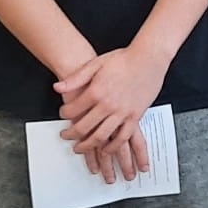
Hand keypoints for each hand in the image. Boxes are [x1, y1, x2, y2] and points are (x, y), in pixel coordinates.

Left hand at [55, 44, 166, 180]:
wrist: (148, 57)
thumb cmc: (124, 59)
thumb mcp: (96, 64)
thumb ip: (76, 78)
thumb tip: (58, 87)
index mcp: (96, 91)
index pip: (72, 110)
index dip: (64, 114)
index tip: (63, 114)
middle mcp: (108, 105)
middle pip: (84, 127)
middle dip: (71, 134)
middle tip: (66, 135)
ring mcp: (122, 112)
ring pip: (101, 136)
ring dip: (88, 145)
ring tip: (80, 147)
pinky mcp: (135, 116)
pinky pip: (122, 137)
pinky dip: (112, 147)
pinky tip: (106, 150)